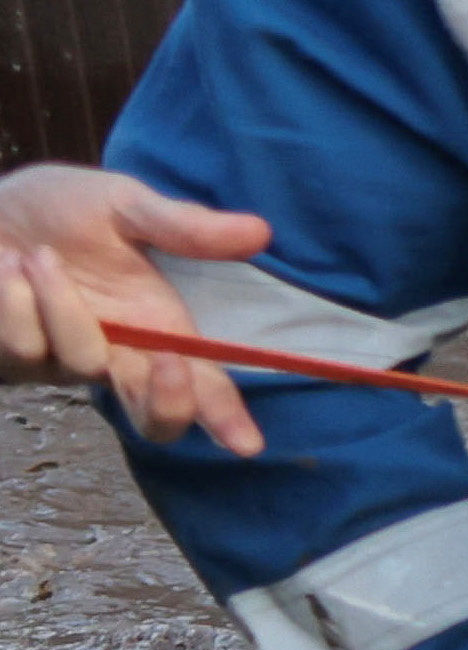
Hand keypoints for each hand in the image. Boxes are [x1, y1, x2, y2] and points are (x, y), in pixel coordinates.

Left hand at [0, 165, 277, 453]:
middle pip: (154, 421)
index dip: (226, 416)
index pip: (203, 384)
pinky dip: (15, 296)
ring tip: (39, 256)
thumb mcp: (123, 205)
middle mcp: (115, 357)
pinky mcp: (13, 364)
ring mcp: (61, 366)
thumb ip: (183, 227)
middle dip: (169, 401)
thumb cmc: (59, 209)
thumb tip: (260, 232)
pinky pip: (25, 345)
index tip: (247, 444)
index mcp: (157, 326)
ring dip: (59, 298)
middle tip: (170, 362)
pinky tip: (7, 269)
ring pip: (81, 359)